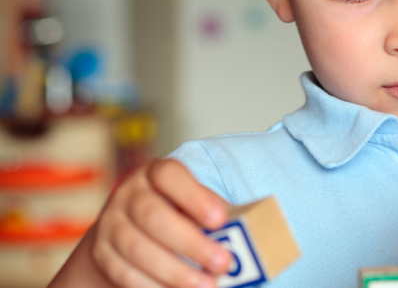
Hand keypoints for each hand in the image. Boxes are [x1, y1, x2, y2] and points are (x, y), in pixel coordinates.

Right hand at [89, 159, 231, 287]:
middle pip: (153, 216)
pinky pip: (125, 274)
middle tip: (223, 263)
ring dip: (176, 272)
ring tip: (208, 286)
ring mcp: (110, 224)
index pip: (169, 175)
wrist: (124, 231)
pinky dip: (155, 287)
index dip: (194, 197)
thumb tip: (244, 232)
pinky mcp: (101, 255)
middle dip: (191, 243)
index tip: (220, 220)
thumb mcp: (192, 203)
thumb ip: (211, 213)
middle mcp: (128, 195)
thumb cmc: (176, 214)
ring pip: (138, 249)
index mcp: (155, 174)